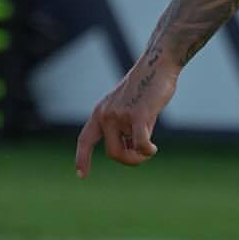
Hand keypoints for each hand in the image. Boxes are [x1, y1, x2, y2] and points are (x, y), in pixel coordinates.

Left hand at [74, 51, 178, 176]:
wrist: (157, 65)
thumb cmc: (147, 87)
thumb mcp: (129, 108)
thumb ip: (126, 128)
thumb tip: (133, 151)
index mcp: (100, 112)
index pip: (86, 139)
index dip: (82, 157)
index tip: (81, 174)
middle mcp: (106, 115)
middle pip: (113, 153)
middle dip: (129, 160)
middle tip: (142, 155)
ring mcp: (120, 115)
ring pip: (126, 152)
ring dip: (139, 157)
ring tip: (149, 150)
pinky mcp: (137, 115)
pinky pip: (140, 144)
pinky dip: (147, 151)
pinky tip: (153, 149)